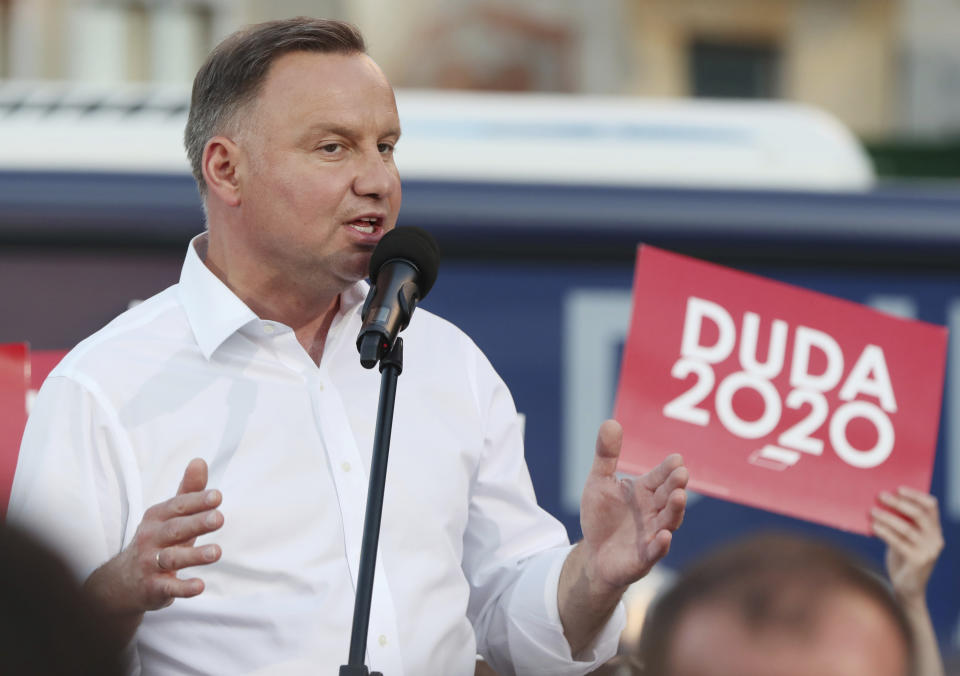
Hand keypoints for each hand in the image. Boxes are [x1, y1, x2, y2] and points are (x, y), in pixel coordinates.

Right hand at [85, 458, 223, 621]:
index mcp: (157, 517)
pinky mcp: (153, 588)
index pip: (178, 506)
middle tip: (219, 518)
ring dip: (194, 556)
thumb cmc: (157, 540)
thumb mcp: (170, 515)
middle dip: (197, 524)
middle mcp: (151, 538)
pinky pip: (168, 588)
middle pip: (176, 529)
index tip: (217, 496)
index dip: (197, 501)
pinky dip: (183, 588)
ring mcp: (150, 564)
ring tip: (217, 552)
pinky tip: (200, 586)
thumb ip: (188, 491)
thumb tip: (200, 461)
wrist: (123, 581)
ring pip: (172, 558)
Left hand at [580, 420, 687, 590]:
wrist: (594, 553)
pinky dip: (660, 545)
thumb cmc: (601, 515)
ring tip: (679, 496)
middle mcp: (654, 511)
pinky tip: (663, 537)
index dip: (668, 469)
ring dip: (675, 510)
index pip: (660, 477)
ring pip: (668, 521)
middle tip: (682, 473)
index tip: (676, 459)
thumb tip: (611, 422)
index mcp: (645, 491)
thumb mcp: (599, 482)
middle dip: (676, 485)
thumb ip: (606, 455)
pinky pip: (655, 551)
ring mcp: (652, 534)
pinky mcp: (644, 557)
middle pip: (668, 496)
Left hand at [871, 487, 942, 602]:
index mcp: (934, 530)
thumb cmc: (902, 557)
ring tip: (872, 510)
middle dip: (898, 503)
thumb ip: (901, 523)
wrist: (907, 588)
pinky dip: (885, 532)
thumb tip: (881, 501)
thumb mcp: (905, 538)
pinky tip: (873, 526)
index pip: (931, 507)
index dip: (916, 495)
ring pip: (907, 528)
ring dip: (887, 517)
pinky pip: (899, 542)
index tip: (898, 488)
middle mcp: (935, 539)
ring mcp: (929, 551)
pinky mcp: (918, 561)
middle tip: (880, 496)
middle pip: (919, 514)